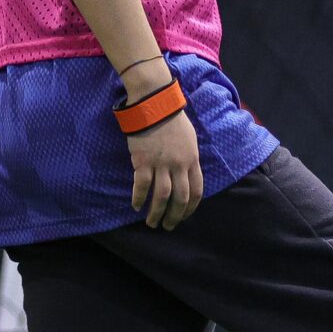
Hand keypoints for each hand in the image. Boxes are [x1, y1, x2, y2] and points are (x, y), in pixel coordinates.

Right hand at [128, 111, 202, 230]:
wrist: (155, 105)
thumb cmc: (173, 120)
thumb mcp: (190, 140)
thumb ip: (189, 159)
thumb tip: (186, 175)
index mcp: (192, 160)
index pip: (196, 191)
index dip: (190, 208)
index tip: (183, 216)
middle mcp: (178, 165)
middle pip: (180, 198)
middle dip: (174, 216)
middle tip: (168, 226)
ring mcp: (161, 164)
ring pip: (161, 196)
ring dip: (156, 212)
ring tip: (152, 223)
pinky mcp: (143, 161)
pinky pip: (142, 185)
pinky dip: (139, 198)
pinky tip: (136, 206)